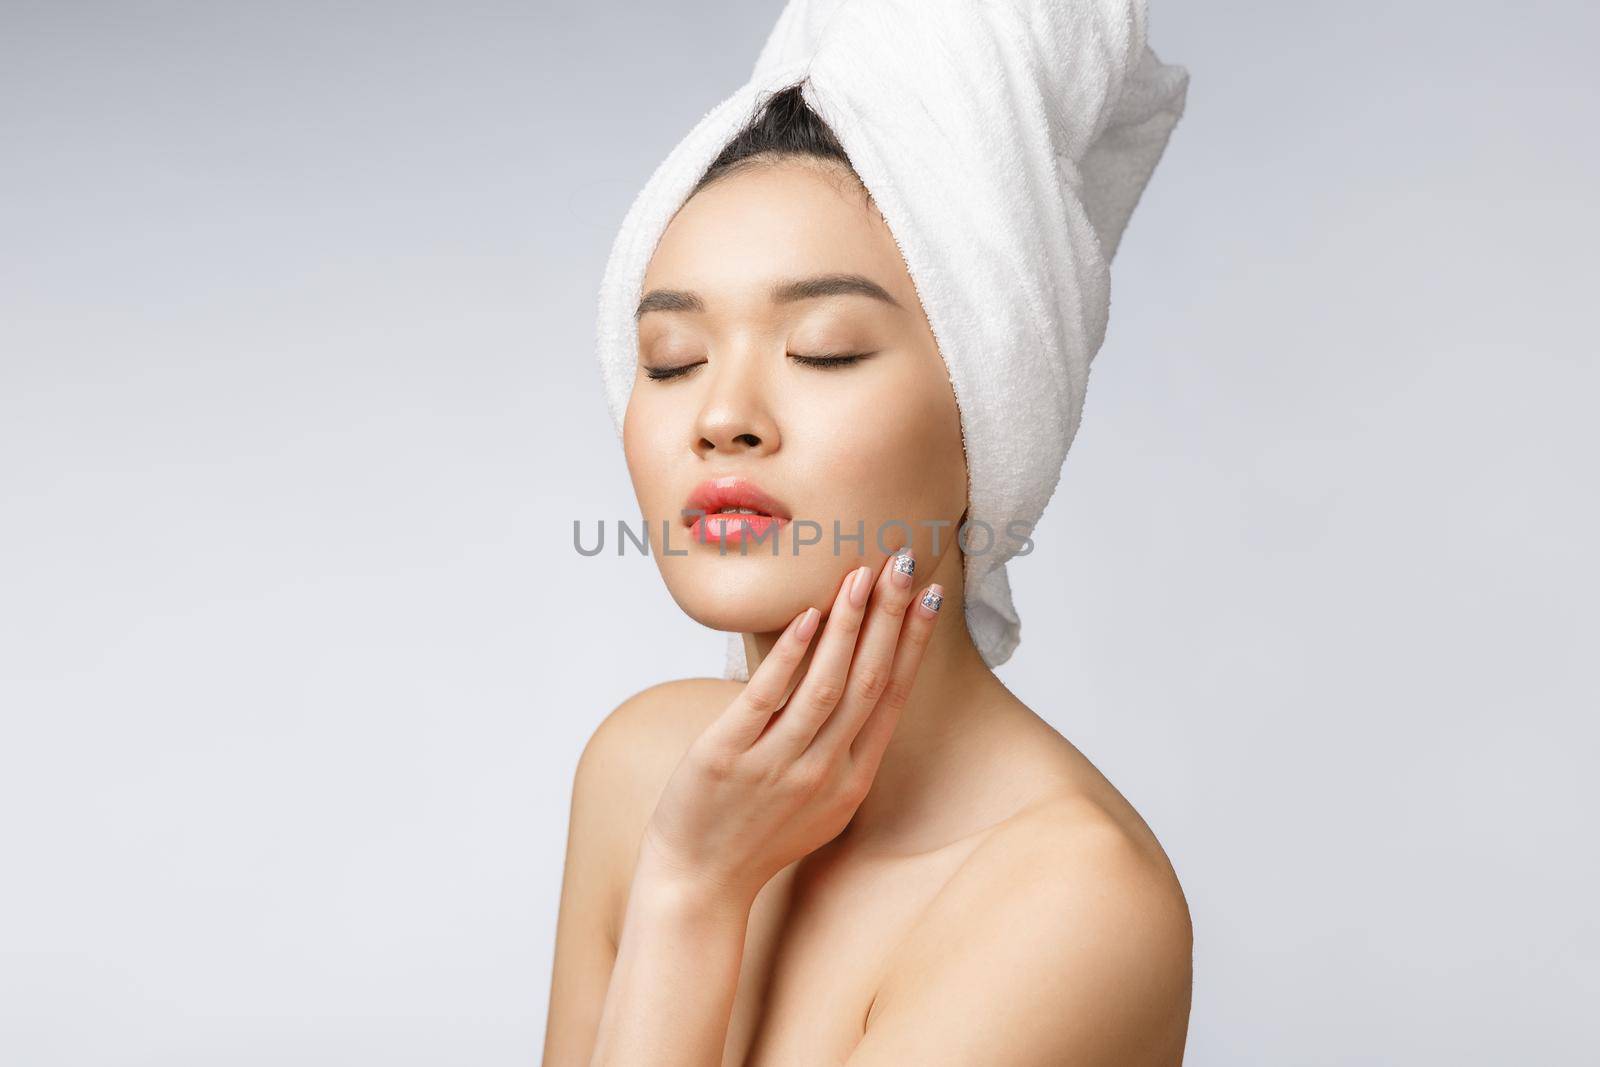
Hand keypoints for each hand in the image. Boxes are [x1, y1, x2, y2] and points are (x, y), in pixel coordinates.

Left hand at [638, 549, 943, 905]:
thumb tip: (856, 688)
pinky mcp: (727, 758)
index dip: (911, 643)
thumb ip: (841, 750)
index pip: (891, 697)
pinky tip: (807, 618)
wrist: (699, 886)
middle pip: (867, 682)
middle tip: (901, 562)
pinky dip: (791, 657)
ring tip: (860, 576)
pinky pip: (766, 699)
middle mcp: (824, 771)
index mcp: (852, 779)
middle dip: (888, 618)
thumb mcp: (819, 802)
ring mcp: (776, 766)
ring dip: (848, 627)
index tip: (928, 595)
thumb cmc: (756, 837)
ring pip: (826, 687)